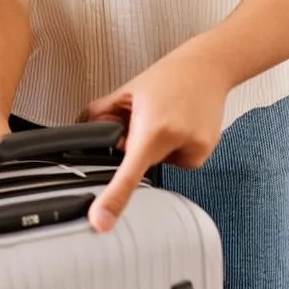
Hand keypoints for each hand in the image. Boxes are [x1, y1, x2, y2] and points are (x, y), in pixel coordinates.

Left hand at [83, 45, 229, 232]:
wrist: (207, 67)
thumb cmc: (166, 77)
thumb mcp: (125, 91)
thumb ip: (99, 114)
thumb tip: (80, 132)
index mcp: (152, 128)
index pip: (129, 172)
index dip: (114, 199)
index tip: (101, 221)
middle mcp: (176, 140)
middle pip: (139, 161)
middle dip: (135, 144)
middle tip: (147, 116)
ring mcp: (195, 148)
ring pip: (159, 161)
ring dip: (156, 145)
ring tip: (167, 116)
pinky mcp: (206, 152)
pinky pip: (178, 160)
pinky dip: (174, 147)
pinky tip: (180, 125)